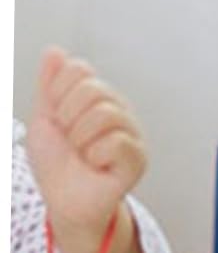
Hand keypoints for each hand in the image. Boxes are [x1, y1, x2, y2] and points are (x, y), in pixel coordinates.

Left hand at [25, 47, 148, 252]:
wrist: (63, 201)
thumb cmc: (56, 165)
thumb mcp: (44, 119)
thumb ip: (49, 85)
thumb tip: (54, 51)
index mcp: (98, 98)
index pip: (80, 70)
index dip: (59, 93)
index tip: (58, 119)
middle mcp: (119, 111)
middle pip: (92, 88)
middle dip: (68, 117)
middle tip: (70, 139)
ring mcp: (132, 133)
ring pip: (105, 113)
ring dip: (81, 138)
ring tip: (82, 153)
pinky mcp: (138, 158)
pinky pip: (116, 141)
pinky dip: (95, 156)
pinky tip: (96, 165)